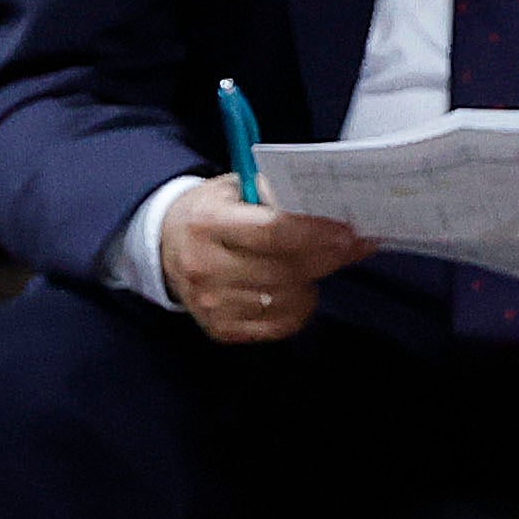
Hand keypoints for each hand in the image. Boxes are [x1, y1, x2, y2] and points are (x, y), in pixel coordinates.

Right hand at [156, 193, 370, 347]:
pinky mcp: (219, 329)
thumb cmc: (213, 212)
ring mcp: (210, 304)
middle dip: (327, 257)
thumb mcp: (236, 189)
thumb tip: (330, 207)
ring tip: (314, 263)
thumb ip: (277, 194)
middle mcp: (204, 267)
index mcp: (207, 223)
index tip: (348, 231)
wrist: (166, 246)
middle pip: (284, 269)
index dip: (316, 233)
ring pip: (287, 299)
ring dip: (312, 281)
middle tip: (352, 245)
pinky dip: (299, 308)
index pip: (272, 231)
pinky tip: (297, 288)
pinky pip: (279, 326)